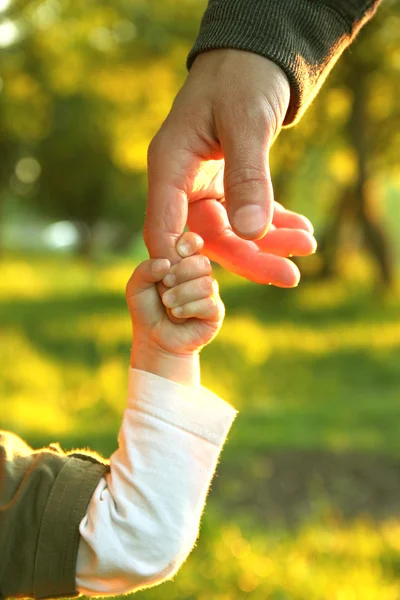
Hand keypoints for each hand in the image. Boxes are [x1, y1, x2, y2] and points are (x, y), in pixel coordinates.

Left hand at [126, 232, 223, 387]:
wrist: (154, 339)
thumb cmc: (147, 310)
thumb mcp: (136, 287)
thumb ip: (145, 270)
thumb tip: (165, 263)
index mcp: (182, 262)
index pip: (194, 241)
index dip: (189, 242)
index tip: (178, 251)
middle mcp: (199, 275)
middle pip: (202, 262)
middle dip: (181, 272)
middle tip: (165, 284)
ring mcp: (209, 293)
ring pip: (206, 283)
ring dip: (182, 294)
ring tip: (168, 304)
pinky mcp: (215, 312)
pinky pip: (209, 303)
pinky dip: (189, 308)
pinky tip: (178, 315)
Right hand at [145, 49, 316, 287]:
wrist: (255, 57)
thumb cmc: (241, 77)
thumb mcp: (245, 122)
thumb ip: (247, 178)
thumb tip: (251, 233)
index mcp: (169, 165)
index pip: (163, 226)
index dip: (179, 262)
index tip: (204, 291)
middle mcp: (183, 183)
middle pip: (208, 237)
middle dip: (250, 258)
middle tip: (291, 277)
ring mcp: (206, 186)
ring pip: (233, 231)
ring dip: (270, 242)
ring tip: (308, 246)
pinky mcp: (229, 185)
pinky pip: (250, 214)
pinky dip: (276, 224)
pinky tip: (303, 231)